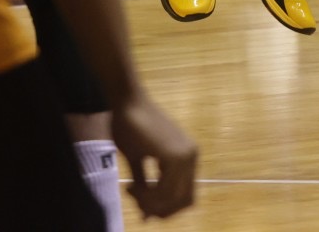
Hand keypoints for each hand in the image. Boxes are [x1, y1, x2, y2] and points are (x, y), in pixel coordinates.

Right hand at [111, 89, 197, 217]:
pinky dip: (147, 196)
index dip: (166, 208)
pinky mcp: (176, 156)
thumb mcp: (138, 161)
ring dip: (149, 202)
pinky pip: (165, 191)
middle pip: (183, 203)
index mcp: (187, 157)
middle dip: (159, 209)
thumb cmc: (129, 126)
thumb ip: (145, 186)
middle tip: (136, 202)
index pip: (186, 197)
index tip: (142, 207)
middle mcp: (192, 157)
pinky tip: (131, 186)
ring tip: (130, 191)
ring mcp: (187, 156)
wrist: (126, 103)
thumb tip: (146, 215)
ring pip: (172, 199)